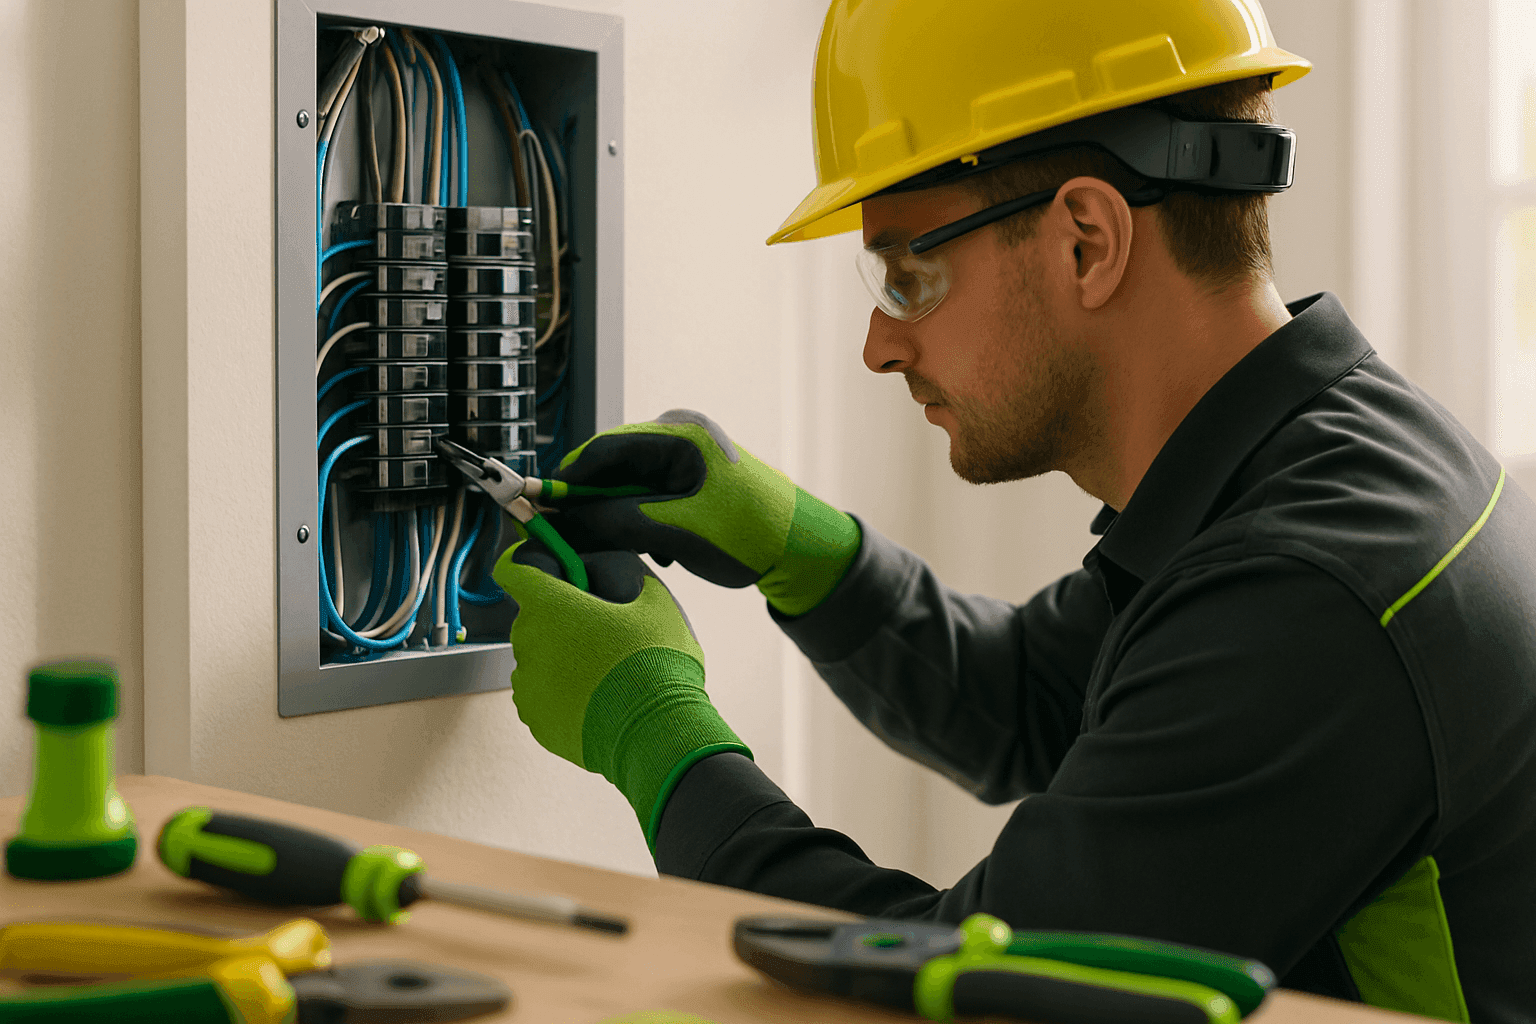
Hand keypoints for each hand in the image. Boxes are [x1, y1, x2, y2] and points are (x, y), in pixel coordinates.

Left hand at [491, 527, 750, 850]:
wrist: (658, 732)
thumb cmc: (657, 662)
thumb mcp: (655, 600)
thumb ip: (623, 573)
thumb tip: (607, 568)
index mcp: (551, 605)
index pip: (514, 569)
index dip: (529, 565)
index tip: (546, 571)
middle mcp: (528, 642)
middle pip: (533, 617)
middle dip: (559, 618)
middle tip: (600, 631)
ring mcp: (528, 684)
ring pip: (537, 657)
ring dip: (560, 658)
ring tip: (603, 673)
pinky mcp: (535, 718)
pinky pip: (541, 693)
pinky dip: (560, 692)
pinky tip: (595, 698)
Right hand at [555, 409, 860, 615]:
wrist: (801, 550)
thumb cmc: (747, 535)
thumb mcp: (676, 530)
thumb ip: (616, 522)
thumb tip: (564, 524)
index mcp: (679, 435)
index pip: (603, 449)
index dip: (567, 481)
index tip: (540, 510)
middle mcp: (680, 436)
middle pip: (613, 467)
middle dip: (594, 504)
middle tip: (573, 538)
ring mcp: (687, 457)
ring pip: (630, 485)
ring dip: (621, 517)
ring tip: (631, 549)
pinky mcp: (693, 480)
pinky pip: (650, 495)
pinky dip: (644, 520)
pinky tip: (660, 549)